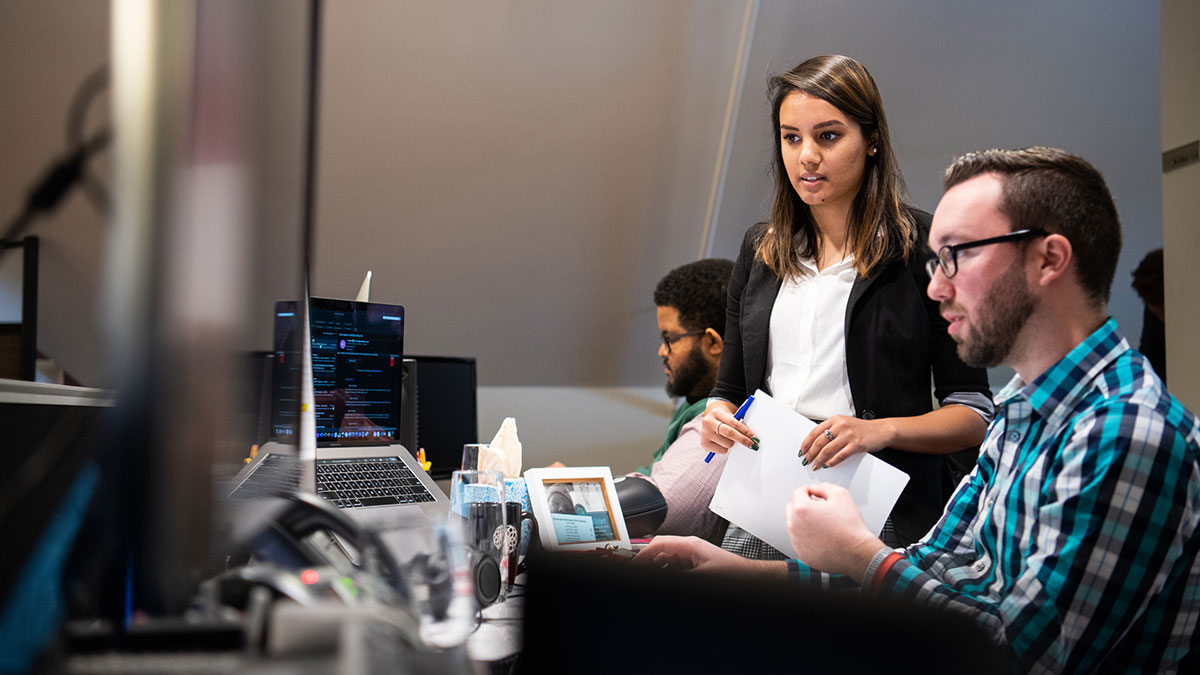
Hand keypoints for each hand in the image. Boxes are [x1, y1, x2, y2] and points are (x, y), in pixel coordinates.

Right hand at [633, 536, 774, 575]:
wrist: (751, 580)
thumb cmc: (733, 574)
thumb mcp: (700, 577)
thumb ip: (675, 576)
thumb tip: (657, 574)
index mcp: (690, 545)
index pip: (658, 544)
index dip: (642, 555)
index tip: (632, 564)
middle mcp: (689, 549)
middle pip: (659, 552)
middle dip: (647, 563)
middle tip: (637, 573)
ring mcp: (692, 557)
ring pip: (666, 561)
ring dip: (657, 570)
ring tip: (649, 578)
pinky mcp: (695, 566)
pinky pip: (674, 568)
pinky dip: (666, 574)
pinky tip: (665, 581)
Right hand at [700, 401, 757, 455]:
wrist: (709, 421)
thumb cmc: (724, 420)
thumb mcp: (730, 417)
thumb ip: (738, 424)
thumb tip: (751, 437)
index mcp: (716, 412)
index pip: (734, 423)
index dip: (745, 431)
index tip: (754, 437)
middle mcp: (708, 422)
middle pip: (729, 433)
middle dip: (743, 440)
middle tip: (752, 444)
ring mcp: (705, 433)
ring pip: (727, 444)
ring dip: (732, 443)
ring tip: (729, 438)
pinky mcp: (704, 444)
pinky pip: (722, 451)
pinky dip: (725, 449)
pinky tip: (722, 443)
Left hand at [784, 483, 882, 578]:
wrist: (857, 553)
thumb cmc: (850, 527)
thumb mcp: (840, 494)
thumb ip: (823, 487)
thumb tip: (814, 489)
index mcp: (801, 509)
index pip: (798, 493)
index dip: (809, 490)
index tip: (814, 494)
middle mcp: (794, 526)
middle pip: (792, 508)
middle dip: (804, 505)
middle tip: (819, 509)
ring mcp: (797, 542)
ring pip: (794, 525)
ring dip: (804, 522)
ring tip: (823, 524)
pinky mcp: (802, 554)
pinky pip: (800, 541)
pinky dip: (808, 538)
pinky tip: (822, 537)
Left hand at [799, 415, 892, 469]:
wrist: (880, 430)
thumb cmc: (861, 429)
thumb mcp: (844, 424)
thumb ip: (831, 430)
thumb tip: (815, 443)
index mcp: (835, 420)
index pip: (815, 432)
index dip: (806, 443)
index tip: (802, 451)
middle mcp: (840, 426)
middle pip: (819, 442)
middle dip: (811, 453)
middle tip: (807, 461)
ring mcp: (848, 435)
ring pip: (828, 450)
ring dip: (819, 460)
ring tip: (815, 466)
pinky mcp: (856, 445)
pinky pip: (840, 455)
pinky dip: (832, 462)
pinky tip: (828, 465)